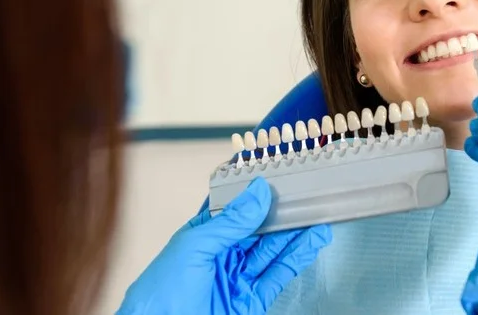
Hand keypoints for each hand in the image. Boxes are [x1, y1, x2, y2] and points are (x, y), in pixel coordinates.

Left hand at [117, 177, 331, 314]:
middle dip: (281, 212)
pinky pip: (278, 276)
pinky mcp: (251, 302)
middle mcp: (221, 256)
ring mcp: (237, 279)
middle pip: (258, 229)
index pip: (233, 208)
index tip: (276, 175)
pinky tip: (310, 242)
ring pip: (272, 251)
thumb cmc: (160, 294)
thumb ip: (230, 221)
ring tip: (317, 215)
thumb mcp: (194, 247)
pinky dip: (296, 258)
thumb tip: (257, 192)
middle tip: (305, 195)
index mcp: (202, 236)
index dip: (254, 192)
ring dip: (295, 234)